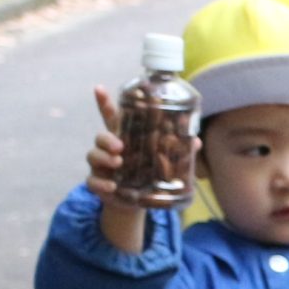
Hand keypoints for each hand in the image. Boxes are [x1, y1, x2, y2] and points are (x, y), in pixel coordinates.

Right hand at [85, 85, 192, 209]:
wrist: (136, 201)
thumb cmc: (147, 174)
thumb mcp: (162, 162)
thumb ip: (177, 151)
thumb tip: (196, 141)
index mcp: (124, 138)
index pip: (111, 117)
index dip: (104, 102)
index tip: (98, 87)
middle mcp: (108, 149)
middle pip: (100, 136)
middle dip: (107, 139)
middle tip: (120, 146)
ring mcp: (100, 166)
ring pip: (93, 155)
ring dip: (104, 158)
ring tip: (118, 162)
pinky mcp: (97, 183)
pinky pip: (92, 181)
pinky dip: (101, 183)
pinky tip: (112, 186)